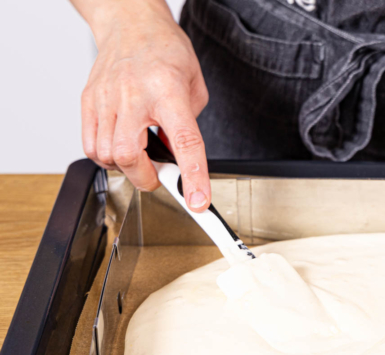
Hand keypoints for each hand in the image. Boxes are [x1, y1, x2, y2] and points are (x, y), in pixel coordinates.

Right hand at [80, 0, 210, 210]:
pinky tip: (121, 146)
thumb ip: (189, 126)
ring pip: (106, 155)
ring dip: (126, 167)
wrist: (131, 24)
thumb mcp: (195, 88)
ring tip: (140, 153)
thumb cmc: (166, 52)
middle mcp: (133, 95)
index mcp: (168, 91)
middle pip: (128, 155)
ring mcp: (106, 98)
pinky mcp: (88, 102)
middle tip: (160, 174)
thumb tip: (177, 158)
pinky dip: (106, 157)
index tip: (198, 202)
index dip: (192, 176)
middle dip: (146, 178)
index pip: (184, 141)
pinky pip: (90, 145)